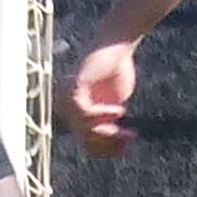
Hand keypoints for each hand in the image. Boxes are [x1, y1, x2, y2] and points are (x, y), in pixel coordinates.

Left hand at [68, 35, 140, 157]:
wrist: (116, 47)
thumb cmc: (116, 72)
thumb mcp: (114, 105)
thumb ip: (109, 124)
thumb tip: (114, 149)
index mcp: (74, 113)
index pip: (86, 142)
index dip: (107, 149)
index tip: (127, 147)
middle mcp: (66, 107)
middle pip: (85, 139)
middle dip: (110, 142)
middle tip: (131, 138)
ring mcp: (66, 98)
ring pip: (84, 130)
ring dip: (108, 133)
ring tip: (126, 130)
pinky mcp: (72, 88)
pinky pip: (85, 112)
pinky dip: (103, 114)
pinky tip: (119, 110)